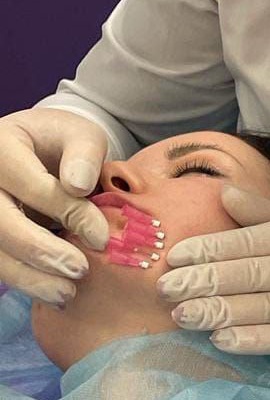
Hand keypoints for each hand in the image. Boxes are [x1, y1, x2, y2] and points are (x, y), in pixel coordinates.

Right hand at [0, 108, 109, 304]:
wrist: (39, 150)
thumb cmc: (63, 142)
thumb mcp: (81, 134)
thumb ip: (84, 154)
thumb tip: (78, 186)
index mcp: (2, 147)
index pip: (30, 185)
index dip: (67, 212)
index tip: (102, 236)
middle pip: (0, 223)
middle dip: (40, 251)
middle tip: (79, 270)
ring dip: (29, 277)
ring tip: (67, 292)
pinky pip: (0, 262)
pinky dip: (26, 280)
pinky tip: (54, 293)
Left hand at [157, 185, 269, 359]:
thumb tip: (224, 194)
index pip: (258, 237)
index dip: (214, 248)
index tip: (177, 256)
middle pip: (257, 272)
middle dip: (207, 280)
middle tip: (166, 287)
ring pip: (269, 306)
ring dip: (220, 311)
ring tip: (182, 313)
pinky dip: (256, 339)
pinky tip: (224, 337)